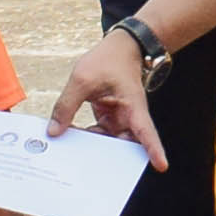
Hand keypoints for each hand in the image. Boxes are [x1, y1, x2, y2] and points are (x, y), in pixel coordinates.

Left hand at [46, 27, 169, 165]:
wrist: (119, 48)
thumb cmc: (109, 60)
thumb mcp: (82, 80)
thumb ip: (66, 106)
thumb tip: (54, 132)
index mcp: (133, 107)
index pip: (146, 132)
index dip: (154, 150)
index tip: (161, 166)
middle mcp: (129, 117)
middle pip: (124, 145)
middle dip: (108, 158)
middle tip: (87, 167)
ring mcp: (119, 119)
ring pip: (108, 142)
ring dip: (92, 147)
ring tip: (71, 149)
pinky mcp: (109, 119)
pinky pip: (98, 134)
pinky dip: (85, 137)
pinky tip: (70, 135)